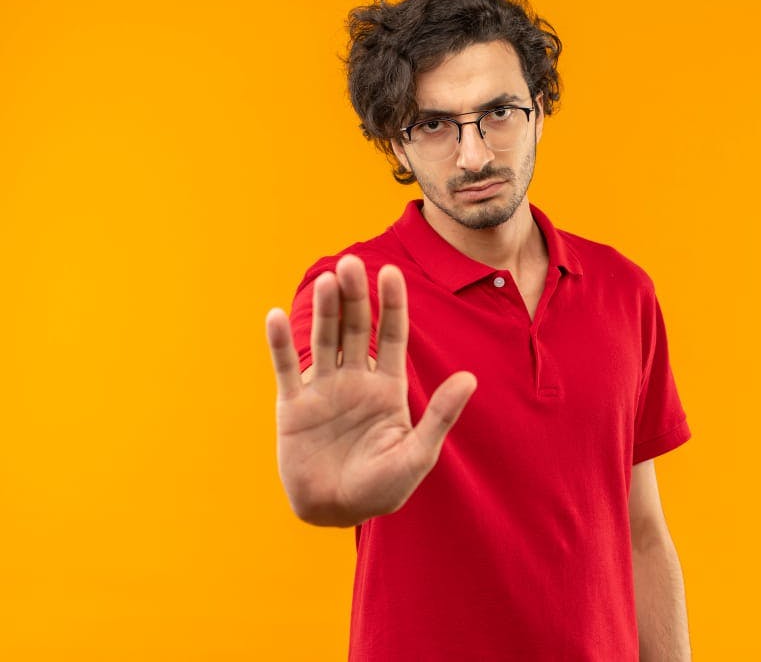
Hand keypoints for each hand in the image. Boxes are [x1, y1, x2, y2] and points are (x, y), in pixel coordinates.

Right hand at [265, 254, 476, 526]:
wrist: (336, 512)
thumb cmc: (382, 488)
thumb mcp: (418, 454)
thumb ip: (441, 416)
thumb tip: (470, 377)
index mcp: (387, 387)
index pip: (391, 336)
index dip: (392, 304)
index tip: (391, 273)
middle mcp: (356, 380)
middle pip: (356, 328)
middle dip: (356, 296)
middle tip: (352, 263)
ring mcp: (324, 390)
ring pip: (325, 340)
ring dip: (325, 310)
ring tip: (327, 280)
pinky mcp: (293, 407)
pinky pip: (286, 369)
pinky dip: (280, 344)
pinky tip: (275, 316)